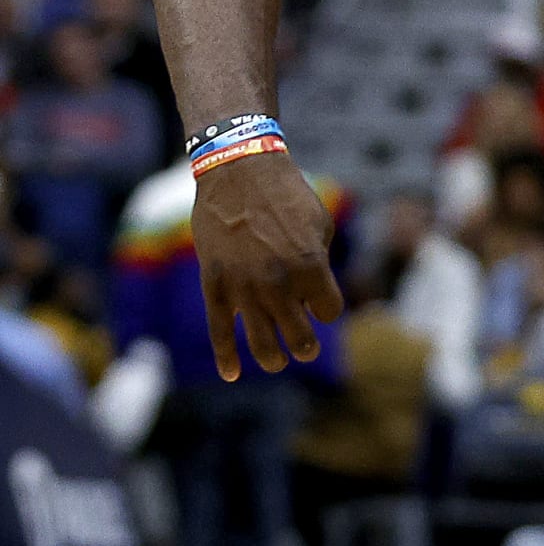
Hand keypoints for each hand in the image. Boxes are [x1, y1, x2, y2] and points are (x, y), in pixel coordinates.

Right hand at [193, 151, 344, 379]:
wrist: (239, 171)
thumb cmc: (286, 194)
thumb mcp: (320, 223)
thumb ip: (319, 262)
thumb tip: (315, 292)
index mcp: (309, 266)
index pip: (328, 310)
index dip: (326, 308)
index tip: (322, 302)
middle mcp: (277, 282)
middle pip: (298, 332)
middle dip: (305, 344)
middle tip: (306, 348)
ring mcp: (243, 286)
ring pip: (261, 339)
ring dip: (273, 356)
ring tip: (279, 360)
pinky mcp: (215, 284)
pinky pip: (219, 329)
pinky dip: (226, 356)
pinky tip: (233, 374)